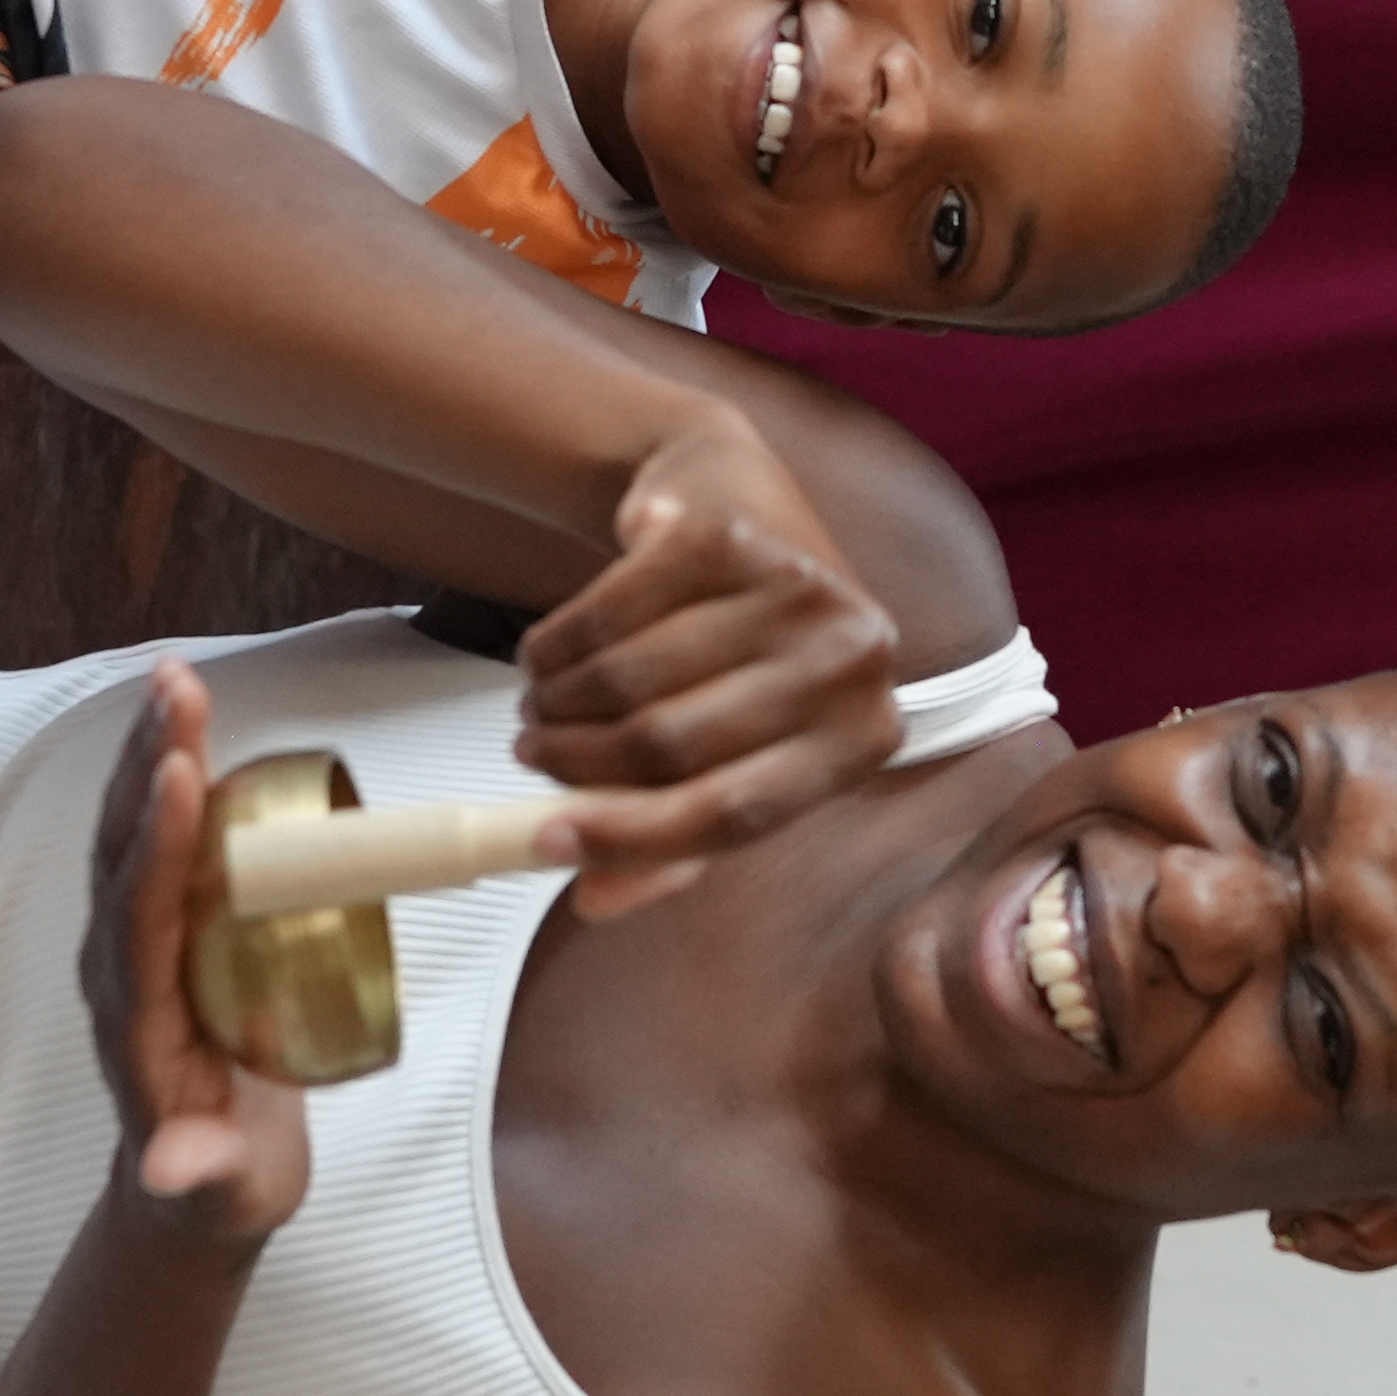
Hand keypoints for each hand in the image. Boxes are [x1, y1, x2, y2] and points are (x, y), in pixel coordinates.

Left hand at [82, 661, 309, 1243]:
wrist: (197, 1184)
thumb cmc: (217, 1183)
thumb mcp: (216, 1192)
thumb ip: (199, 1176)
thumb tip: (176, 1170)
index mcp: (137, 1019)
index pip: (140, 917)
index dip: (157, 845)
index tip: (182, 776)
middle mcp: (121, 967)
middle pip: (123, 851)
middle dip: (147, 767)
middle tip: (179, 688)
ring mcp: (137, 942)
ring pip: (131, 831)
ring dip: (151, 751)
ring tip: (178, 677)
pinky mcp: (165, 928)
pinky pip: (157, 839)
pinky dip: (171, 773)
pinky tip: (193, 718)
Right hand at [512, 416, 901, 918]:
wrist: (732, 498)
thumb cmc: (742, 653)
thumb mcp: (737, 752)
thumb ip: (675, 838)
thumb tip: (594, 897)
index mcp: (864, 736)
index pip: (737, 814)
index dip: (630, 838)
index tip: (544, 840)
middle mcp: (847, 659)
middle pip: (671, 746)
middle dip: (576, 763)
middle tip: (532, 758)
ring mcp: (792, 586)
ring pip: (628, 679)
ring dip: (557, 703)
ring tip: (542, 707)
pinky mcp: (724, 533)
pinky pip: (605, 611)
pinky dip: (555, 642)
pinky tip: (546, 651)